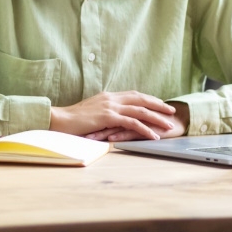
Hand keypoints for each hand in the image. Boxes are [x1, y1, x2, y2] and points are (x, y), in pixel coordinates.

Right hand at [49, 91, 175, 140]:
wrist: (59, 120)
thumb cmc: (73, 120)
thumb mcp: (91, 112)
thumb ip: (104, 112)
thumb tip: (113, 118)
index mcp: (108, 96)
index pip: (134, 95)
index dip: (148, 99)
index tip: (160, 103)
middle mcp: (111, 98)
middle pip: (141, 99)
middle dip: (158, 105)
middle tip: (171, 111)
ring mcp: (110, 107)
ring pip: (140, 111)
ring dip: (157, 118)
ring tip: (168, 126)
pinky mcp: (108, 117)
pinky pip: (132, 123)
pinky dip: (145, 129)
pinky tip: (153, 136)